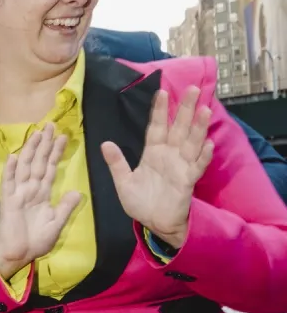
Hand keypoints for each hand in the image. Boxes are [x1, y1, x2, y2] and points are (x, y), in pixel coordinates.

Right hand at [0, 122, 83, 280]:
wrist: (18, 254)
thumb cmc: (35, 241)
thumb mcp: (56, 223)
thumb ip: (65, 207)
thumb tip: (77, 192)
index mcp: (41, 194)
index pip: (49, 168)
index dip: (55, 153)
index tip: (63, 137)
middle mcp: (29, 190)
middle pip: (37, 162)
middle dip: (44, 144)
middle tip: (50, 125)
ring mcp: (17, 194)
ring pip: (24, 167)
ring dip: (30, 150)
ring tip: (36, 133)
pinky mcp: (8, 201)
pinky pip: (8, 183)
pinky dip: (10, 170)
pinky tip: (13, 156)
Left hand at [102, 86, 211, 250]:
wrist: (153, 223)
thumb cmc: (140, 201)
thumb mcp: (123, 181)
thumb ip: (116, 163)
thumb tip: (105, 144)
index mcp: (153, 153)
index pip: (157, 127)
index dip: (159, 111)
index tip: (161, 92)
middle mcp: (169, 155)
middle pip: (178, 128)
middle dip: (184, 109)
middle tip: (191, 89)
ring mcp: (180, 166)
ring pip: (191, 142)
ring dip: (197, 127)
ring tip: (203, 109)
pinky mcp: (187, 181)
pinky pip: (196, 166)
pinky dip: (202, 156)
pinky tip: (207, 144)